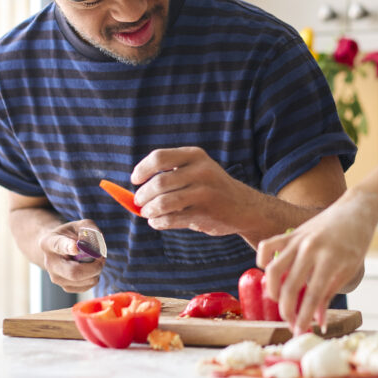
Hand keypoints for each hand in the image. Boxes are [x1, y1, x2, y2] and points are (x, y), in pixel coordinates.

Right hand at [38, 220, 104, 292]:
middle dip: (94, 266)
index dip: (68, 247)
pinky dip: (94, 278)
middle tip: (101, 257)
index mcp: (49, 242)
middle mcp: (50, 263)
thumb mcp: (79, 225)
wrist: (57, 249)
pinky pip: (86, 287)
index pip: (59, 246)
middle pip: (73, 272)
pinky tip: (91, 269)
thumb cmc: (70, 235)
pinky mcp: (65, 286)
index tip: (76, 248)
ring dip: (96, 271)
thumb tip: (96, 245)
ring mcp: (56, 277)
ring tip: (96, 261)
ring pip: (82, 281)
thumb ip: (90, 229)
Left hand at [131, 147, 259, 236]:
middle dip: (143, 195)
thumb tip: (132, 194)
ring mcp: (204, 193)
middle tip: (139, 202)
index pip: (159, 158)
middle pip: (158, 183)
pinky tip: (158, 222)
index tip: (135, 180)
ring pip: (163, 203)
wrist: (244, 207)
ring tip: (147, 213)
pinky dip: (158, 222)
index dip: (142, 169)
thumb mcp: (196, 170)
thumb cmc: (211, 188)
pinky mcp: (204, 214)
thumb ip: (169, 175)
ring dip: (149, 211)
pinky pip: (171, 219)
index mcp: (196, 156)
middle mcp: (201, 172)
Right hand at [257, 189, 377, 334]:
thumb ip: (329, 294)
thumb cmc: (356, 242)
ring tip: (278, 302)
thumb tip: (318, 322)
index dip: (305, 316)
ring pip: (274, 269)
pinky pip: (268, 246)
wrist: (356, 210)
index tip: (300, 331)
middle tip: (290, 323)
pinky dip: (262, 260)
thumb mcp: (349, 270)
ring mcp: (299, 239)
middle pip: (291, 285)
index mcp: (331, 258)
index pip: (313, 294)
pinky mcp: (291, 233)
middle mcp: (311, 248)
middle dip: (288, 310)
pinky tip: (267, 273)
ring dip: (272, 291)